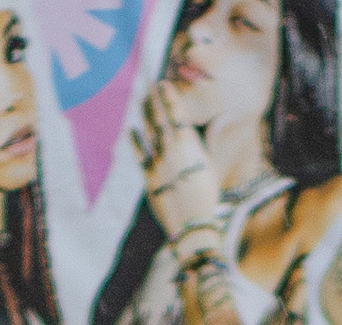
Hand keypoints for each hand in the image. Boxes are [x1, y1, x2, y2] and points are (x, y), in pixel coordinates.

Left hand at [137, 77, 227, 254]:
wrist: (193, 225)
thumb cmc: (206, 198)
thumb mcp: (209, 168)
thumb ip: (201, 149)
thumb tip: (200, 134)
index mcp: (190, 146)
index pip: (177, 113)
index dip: (169, 97)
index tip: (163, 83)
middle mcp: (173, 150)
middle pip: (160, 117)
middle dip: (154, 98)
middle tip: (147, 82)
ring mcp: (158, 163)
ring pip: (149, 132)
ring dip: (144, 113)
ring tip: (141, 100)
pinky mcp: (148, 178)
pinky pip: (140, 154)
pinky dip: (135, 141)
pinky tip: (132, 129)